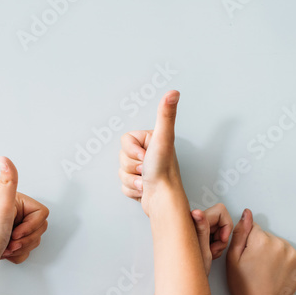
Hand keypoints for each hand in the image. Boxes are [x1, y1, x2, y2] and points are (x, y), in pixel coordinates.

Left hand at [0, 156, 49, 273]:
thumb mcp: (1, 205)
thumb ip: (8, 182)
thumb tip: (4, 159)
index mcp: (17, 202)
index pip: (43, 215)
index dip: (31, 226)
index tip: (16, 228)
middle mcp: (15, 212)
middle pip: (40, 229)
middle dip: (26, 239)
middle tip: (11, 237)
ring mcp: (13, 227)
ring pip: (34, 240)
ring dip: (21, 247)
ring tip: (7, 244)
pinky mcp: (11, 241)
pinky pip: (26, 251)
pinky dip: (18, 255)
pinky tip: (6, 250)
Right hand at [117, 90, 185, 213]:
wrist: (163, 201)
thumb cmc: (164, 172)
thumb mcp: (163, 139)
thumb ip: (166, 115)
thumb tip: (174, 92)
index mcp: (153, 141)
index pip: (125, 140)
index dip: (131, 151)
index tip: (145, 156)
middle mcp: (151, 154)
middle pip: (122, 156)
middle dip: (131, 167)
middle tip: (147, 170)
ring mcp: (146, 170)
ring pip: (121, 171)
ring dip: (132, 179)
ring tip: (147, 181)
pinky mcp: (142, 184)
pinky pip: (124, 185)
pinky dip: (132, 190)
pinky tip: (144, 190)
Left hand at [191, 203, 232, 273]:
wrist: (188, 283)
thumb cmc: (191, 270)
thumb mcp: (201, 249)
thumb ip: (202, 228)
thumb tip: (197, 212)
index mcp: (192, 222)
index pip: (220, 211)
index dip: (226, 225)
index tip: (222, 238)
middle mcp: (193, 223)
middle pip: (220, 219)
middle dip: (222, 235)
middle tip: (214, 247)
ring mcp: (197, 229)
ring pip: (219, 227)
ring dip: (219, 241)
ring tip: (211, 252)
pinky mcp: (199, 235)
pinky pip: (214, 234)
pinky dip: (216, 244)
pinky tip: (210, 252)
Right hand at [226, 209, 295, 294]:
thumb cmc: (244, 288)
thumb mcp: (232, 259)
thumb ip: (240, 233)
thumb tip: (246, 213)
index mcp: (261, 239)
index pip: (253, 229)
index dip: (248, 243)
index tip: (248, 257)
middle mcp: (280, 243)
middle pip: (268, 237)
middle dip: (262, 248)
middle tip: (256, 268)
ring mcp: (293, 254)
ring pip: (279, 246)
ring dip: (274, 255)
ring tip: (266, 273)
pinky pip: (290, 256)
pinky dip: (285, 264)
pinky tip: (276, 275)